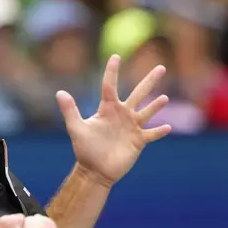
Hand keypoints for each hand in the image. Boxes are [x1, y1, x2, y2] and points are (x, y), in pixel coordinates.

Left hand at [56, 55, 171, 186]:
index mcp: (107, 109)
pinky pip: (151, 134)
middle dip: (150, 81)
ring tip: (164, 97)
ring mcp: (132, 127)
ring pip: (147, 112)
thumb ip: (70, 110)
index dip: (112, 71)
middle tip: (161, 67)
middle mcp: (122, 114)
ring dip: (156, 105)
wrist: (95, 171)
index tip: (116, 56)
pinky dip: (159, 131)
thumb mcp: (76, 128)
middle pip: (138, 94)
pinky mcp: (138, 141)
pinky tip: (168, 127)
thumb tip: (60, 92)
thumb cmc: (85, 149)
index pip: (110, 86)